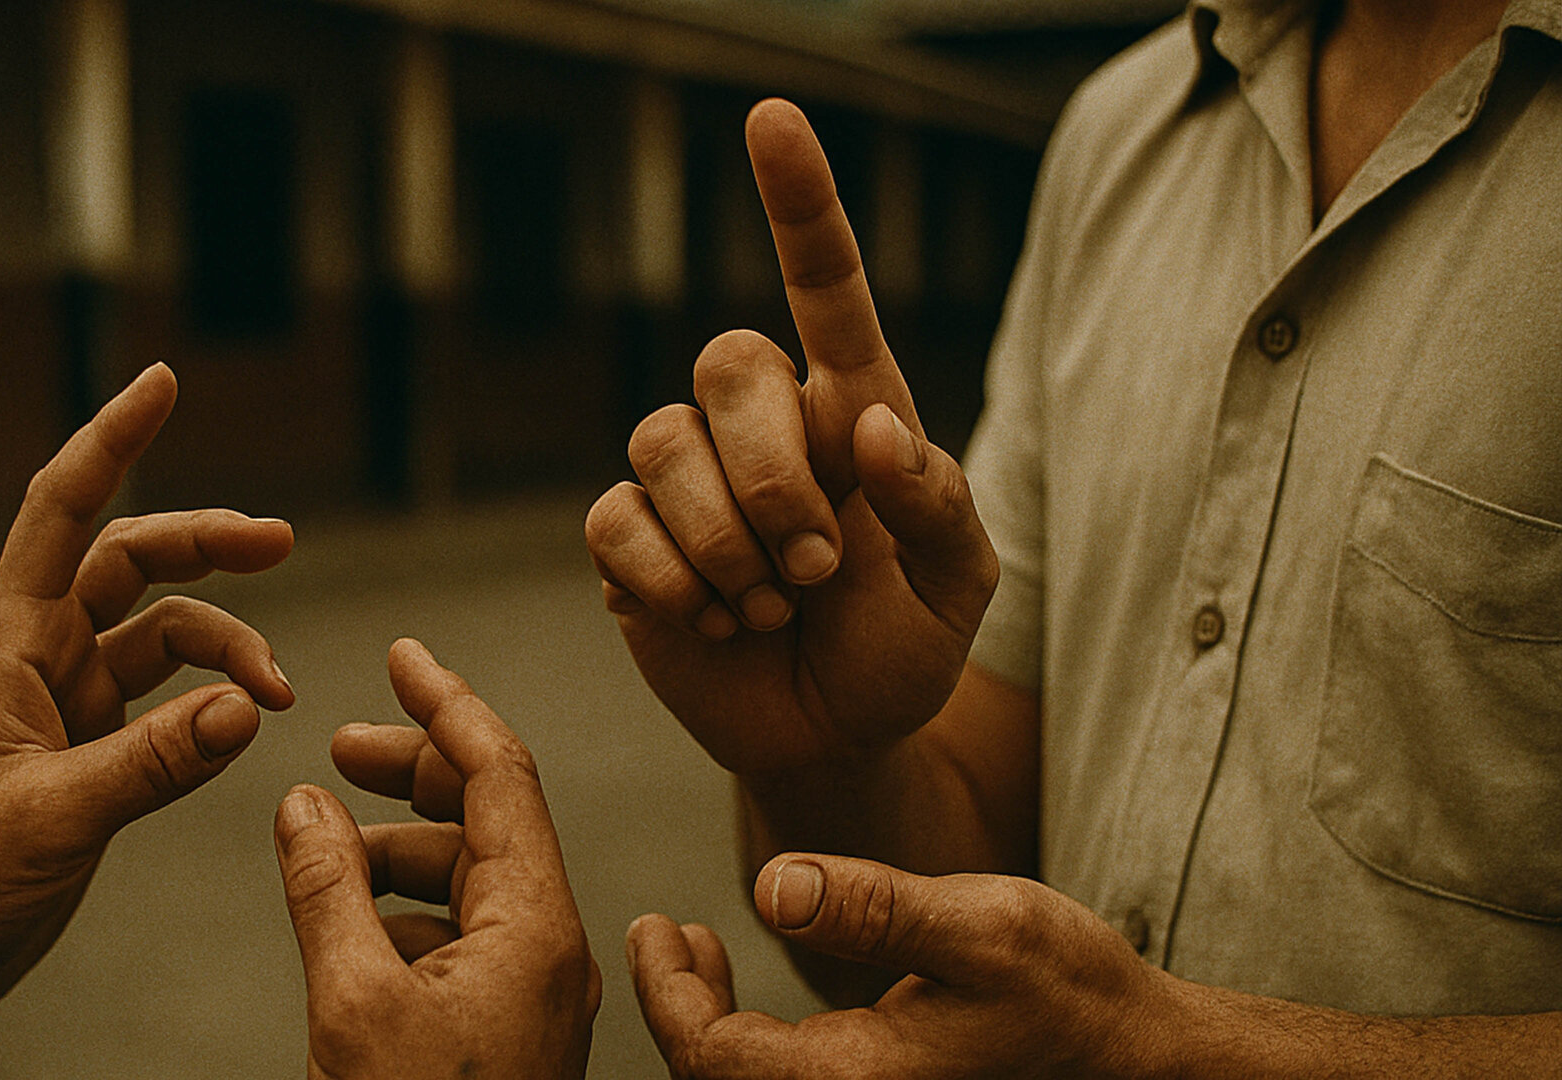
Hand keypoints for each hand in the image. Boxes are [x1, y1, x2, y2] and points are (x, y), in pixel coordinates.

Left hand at [0, 363, 295, 1028]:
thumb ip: (154, 763)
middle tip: (281, 543)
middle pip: (135, 560)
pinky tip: (244, 725)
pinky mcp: (93, 746)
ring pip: (165, 631)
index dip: (112, 437)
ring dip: (228, 644)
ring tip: (278, 689)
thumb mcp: (50, 817)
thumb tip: (248, 708)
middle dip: (208, 543)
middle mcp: (41, 653)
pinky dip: (214, 703)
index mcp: (9, 642)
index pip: (63, 509)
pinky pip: (171, 698)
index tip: (163, 379)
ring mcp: (69, 698)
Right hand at [277, 638, 599, 1079]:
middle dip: (413, 771)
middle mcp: (549, 945)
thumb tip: (302, 803)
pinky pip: (460, 930)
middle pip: (489, 814)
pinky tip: (348, 910)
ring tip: (325, 839)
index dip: (447, 702)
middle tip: (337, 746)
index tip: (402, 653)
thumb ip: (327, 888)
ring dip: (396, 842)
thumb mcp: (353, 1002)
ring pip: (469, 874)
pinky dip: (401, 904)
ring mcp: (532, 986)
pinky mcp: (505, 1022)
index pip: (501, 772)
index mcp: (537, 925)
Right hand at [585, 98, 996, 775]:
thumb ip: (938, 507)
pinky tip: (711, 620)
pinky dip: (667, 580)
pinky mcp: (629, 542)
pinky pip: (614, 520)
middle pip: (726, 361)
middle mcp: (762, 427)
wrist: (828, 740)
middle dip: (769, 475)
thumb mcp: (957, 591)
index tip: (771, 116)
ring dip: (722, 540)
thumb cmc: (901, 652)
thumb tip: (869, 426)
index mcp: (853, 412)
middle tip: (815, 568)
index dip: (797, 201)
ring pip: (658, 439)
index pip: (825, 287)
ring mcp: (687, 481)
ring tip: (767, 605)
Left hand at [630, 854, 1175, 1077]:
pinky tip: (744, 981)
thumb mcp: (981, 927)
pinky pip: (779, 1077)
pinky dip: (743, 1034)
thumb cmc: (1068, 988)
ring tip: (693, 947)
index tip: (650, 926)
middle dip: (674, 1006)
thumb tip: (773, 886)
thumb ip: (875, 908)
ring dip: (705, 1019)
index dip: (664, 992)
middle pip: (715, 1078)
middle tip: (656, 932)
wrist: (1133, 1051)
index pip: (712, 1056)